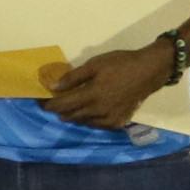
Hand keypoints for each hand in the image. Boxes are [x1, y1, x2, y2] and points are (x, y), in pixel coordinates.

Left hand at [44, 40, 173, 129]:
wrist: (150, 71)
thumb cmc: (121, 64)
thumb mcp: (95, 64)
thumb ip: (73, 77)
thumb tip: (53, 87)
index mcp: (92, 95)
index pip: (63, 105)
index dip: (49, 105)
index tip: (40, 102)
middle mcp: (99, 111)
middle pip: (71, 116)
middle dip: (59, 111)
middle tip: (51, 104)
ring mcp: (110, 119)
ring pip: (83, 122)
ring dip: (73, 116)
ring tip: (67, 108)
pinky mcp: (119, 122)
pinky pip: (97, 125)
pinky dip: (88, 120)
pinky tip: (86, 114)